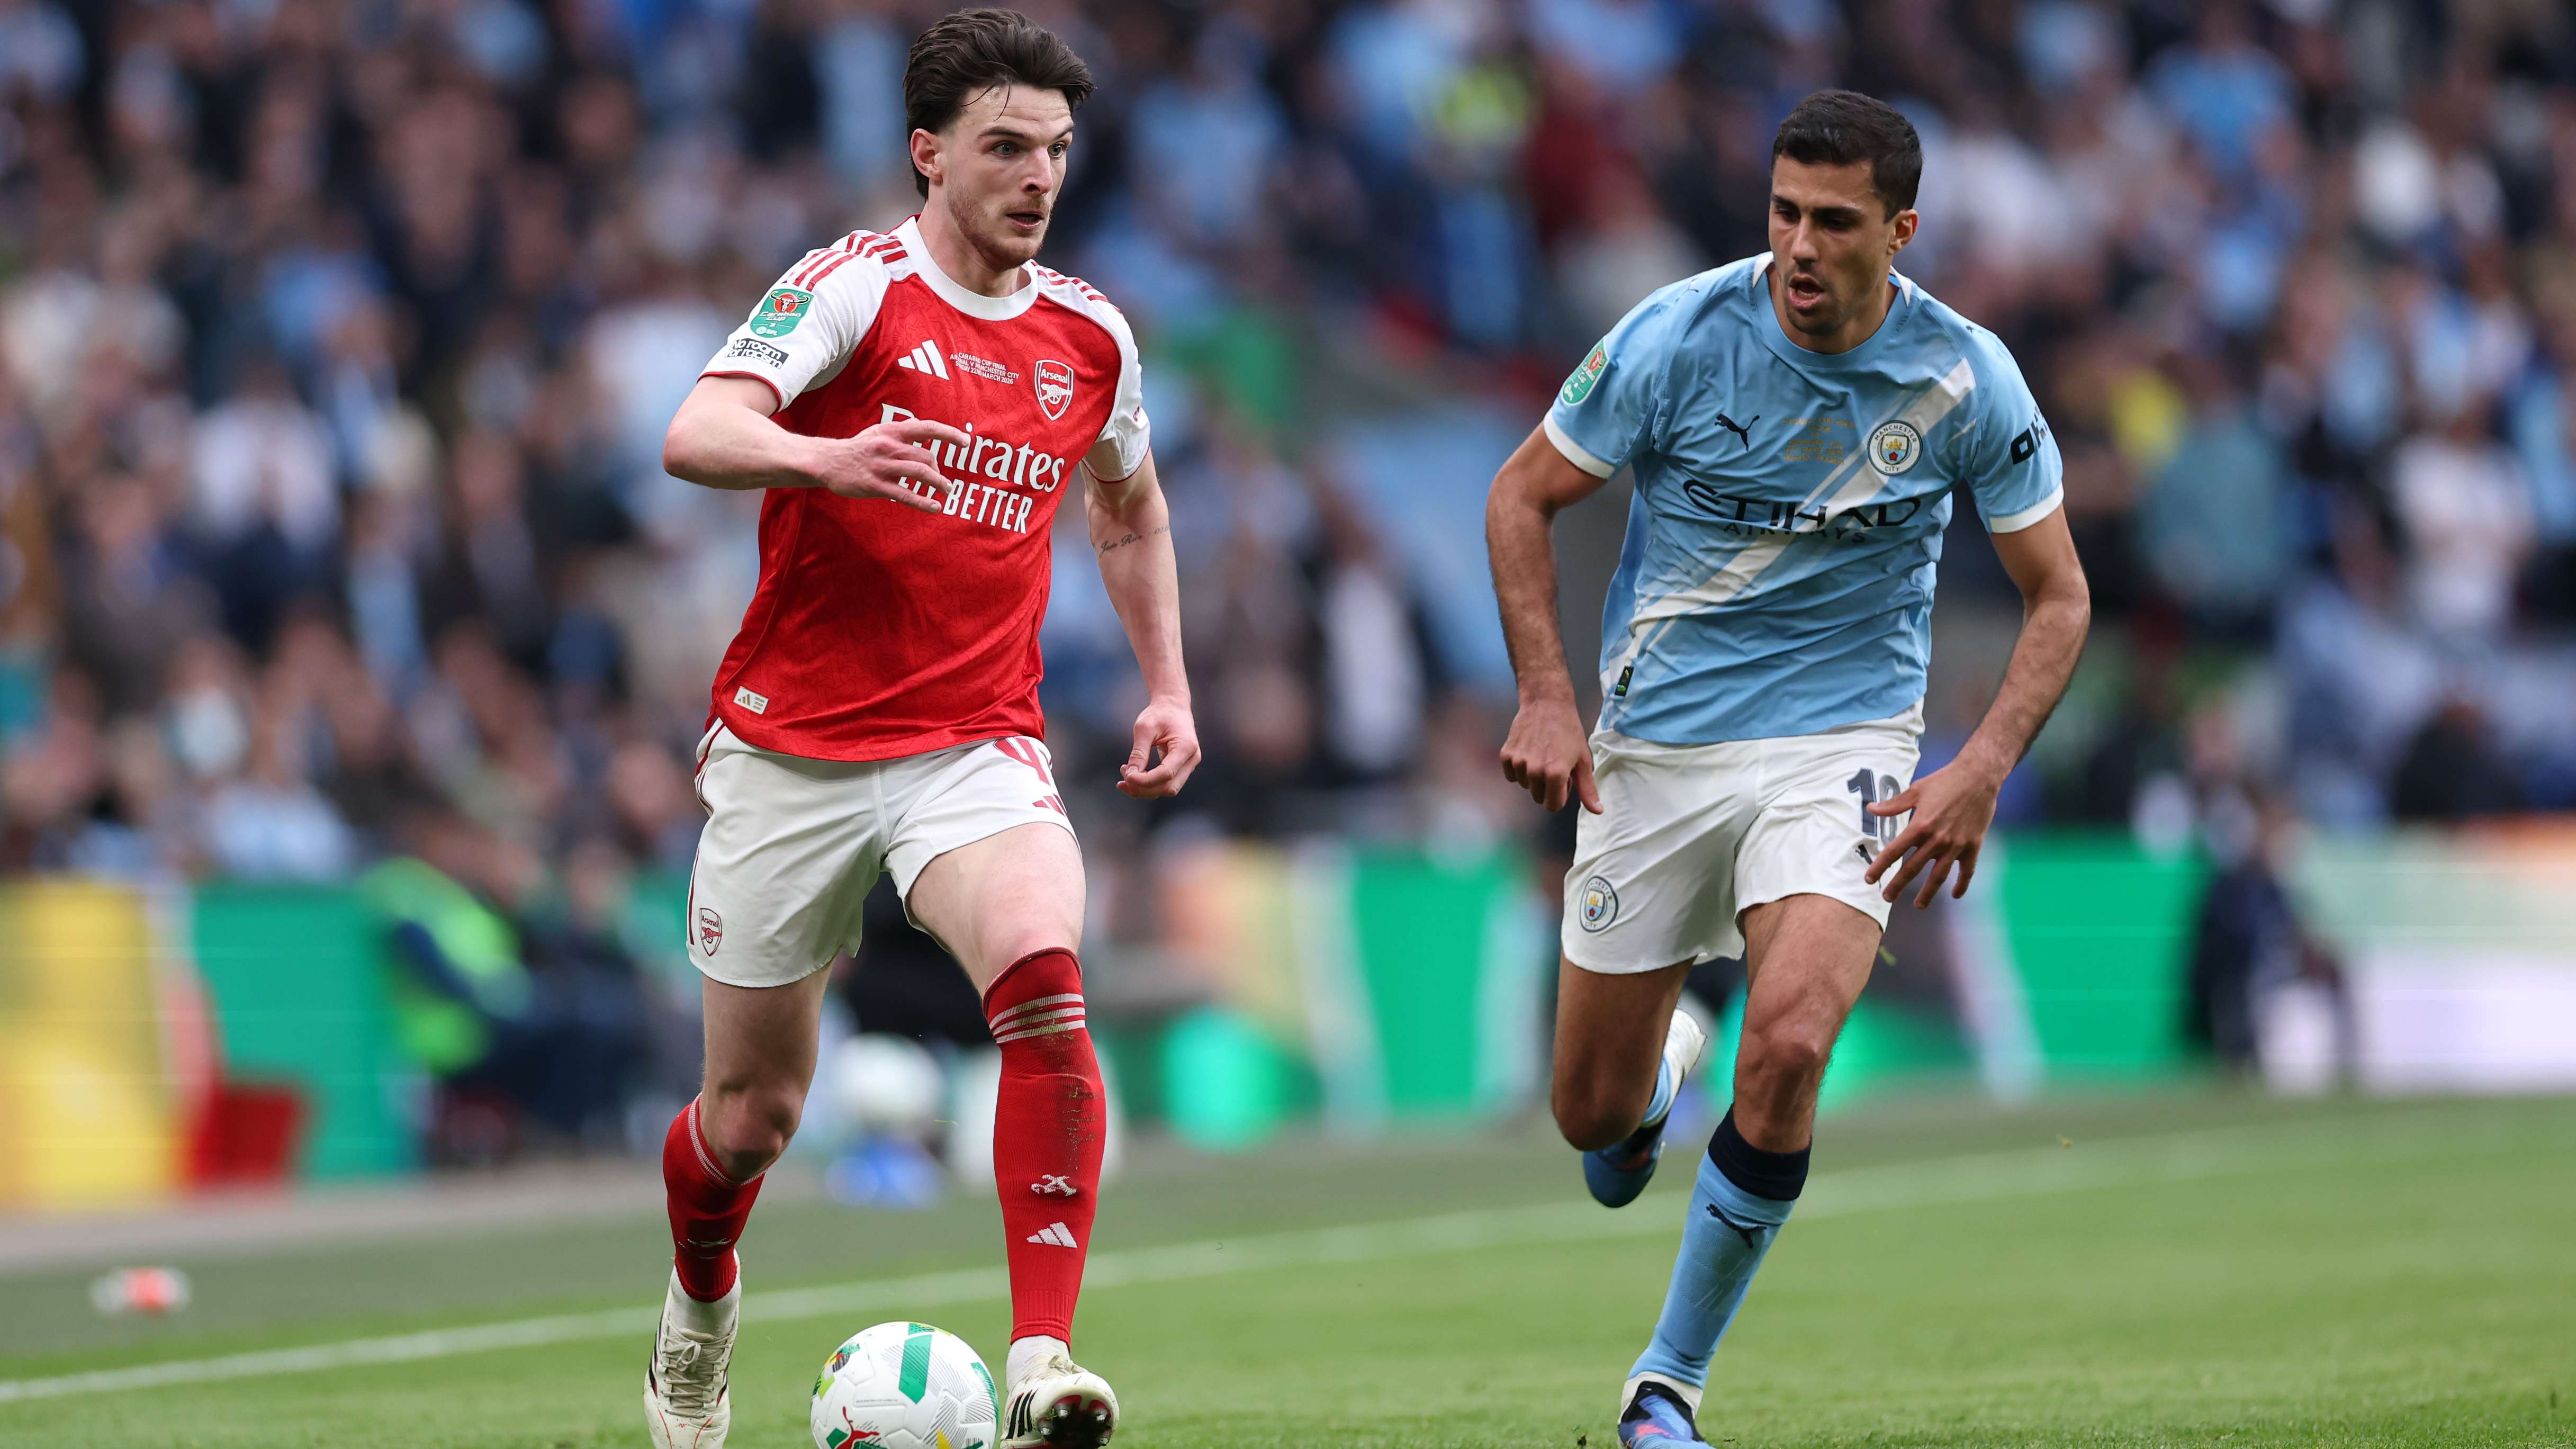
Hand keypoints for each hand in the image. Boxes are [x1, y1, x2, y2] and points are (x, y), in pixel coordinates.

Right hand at [813, 418, 971, 511]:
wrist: (828, 461)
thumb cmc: (857, 448)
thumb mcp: (877, 432)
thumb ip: (900, 431)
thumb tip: (919, 426)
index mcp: (892, 431)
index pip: (927, 428)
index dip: (949, 434)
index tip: (966, 442)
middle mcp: (889, 447)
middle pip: (925, 456)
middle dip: (938, 469)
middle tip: (942, 480)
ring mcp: (882, 467)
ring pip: (919, 473)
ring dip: (938, 483)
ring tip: (948, 490)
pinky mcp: (875, 486)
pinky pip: (905, 494)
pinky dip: (923, 501)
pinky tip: (935, 507)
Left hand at [1118, 695, 1200, 798]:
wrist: (1173, 706)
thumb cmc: (1159, 713)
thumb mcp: (1144, 728)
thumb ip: (1138, 753)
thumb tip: (1130, 776)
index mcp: (1186, 746)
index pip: (1166, 773)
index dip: (1145, 780)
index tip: (1126, 777)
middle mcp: (1192, 759)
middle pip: (1169, 787)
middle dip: (1144, 788)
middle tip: (1122, 781)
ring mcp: (1189, 765)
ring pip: (1168, 789)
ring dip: (1145, 789)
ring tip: (1125, 777)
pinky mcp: (1182, 768)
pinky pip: (1167, 783)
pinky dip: (1150, 784)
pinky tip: (1133, 777)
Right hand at [1499, 695, 1599, 812]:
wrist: (1547, 703)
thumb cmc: (1569, 731)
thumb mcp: (1583, 760)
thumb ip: (1588, 788)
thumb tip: (1597, 811)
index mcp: (1555, 774)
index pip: (1553, 806)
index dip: (1560, 795)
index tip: (1564, 779)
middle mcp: (1534, 771)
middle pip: (1538, 797)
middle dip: (1546, 787)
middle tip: (1553, 765)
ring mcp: (1518, 763)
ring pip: (1525, 786)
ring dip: (1532, 777)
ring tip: (1541, 756)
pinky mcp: (1506, 755)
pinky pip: (1511, 775)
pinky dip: (1518, 769)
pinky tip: (1528, 753)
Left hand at [1864, 760, 2001, 907]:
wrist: (1979, 777)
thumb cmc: (1945, 781)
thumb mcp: (1916, 790)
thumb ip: (1894, 805)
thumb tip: (1871, 809)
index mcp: (1920, 826)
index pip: (1895, 851)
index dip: (1880, 866)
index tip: (1869, 879)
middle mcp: (1937, 839)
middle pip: (1913, 868)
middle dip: (1898, 885)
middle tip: (1886, 898)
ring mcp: (1956, 845)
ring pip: (1939, 876)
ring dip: (1928, 893)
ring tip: (1918, 905)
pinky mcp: (1973, 846)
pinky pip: (1967, 871)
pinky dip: (1962, 884)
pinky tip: (1955, 895)